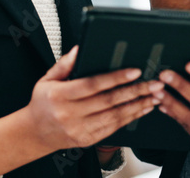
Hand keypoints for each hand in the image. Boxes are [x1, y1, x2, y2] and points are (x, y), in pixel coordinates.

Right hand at [26, 47, 161, 150]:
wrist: (35, 132)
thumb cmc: (43, 102)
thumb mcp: (47, 79)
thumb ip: (65, 64)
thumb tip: (80, 48)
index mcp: (60, 95)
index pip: (93, 84)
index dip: (116, 77)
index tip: (135, 71)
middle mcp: (70, 114)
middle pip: (109, 101)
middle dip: (135, 91)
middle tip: (154, 83)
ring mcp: (80, 129)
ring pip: (115, 116)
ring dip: (137, 106)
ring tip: (154, 96)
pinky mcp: (88, 139)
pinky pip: (113, 128)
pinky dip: (130, 118)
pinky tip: (141, 109)